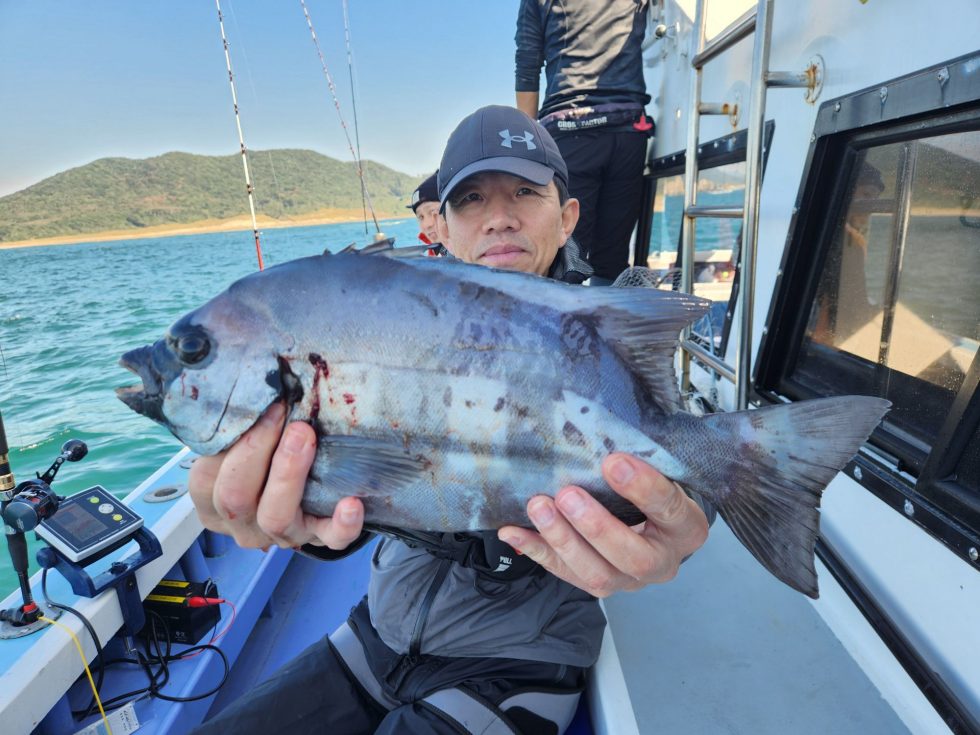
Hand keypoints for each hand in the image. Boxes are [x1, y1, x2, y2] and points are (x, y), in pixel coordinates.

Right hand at [187, 402, 364, 550]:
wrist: (305, 492)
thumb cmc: (264, 455)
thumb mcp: (241, 442)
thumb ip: (240, 422)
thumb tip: (254, 380)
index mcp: (213, 498)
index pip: (206, 478)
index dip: (231, 442)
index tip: (258, 405)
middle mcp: (242, 522)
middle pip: (236, 498)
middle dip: (257, 451)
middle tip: (280, 414)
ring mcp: (280, 534)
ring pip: (275, 518)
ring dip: (289, 475)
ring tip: (305, 437)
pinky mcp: (317, 537)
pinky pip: (330, 540)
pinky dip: (341, 524)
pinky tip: (351, 503)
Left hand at [497, 454, 708, 597]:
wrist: (655, 526)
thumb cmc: (655, 489)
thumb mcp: (661, 473)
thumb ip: (641, 461)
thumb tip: (597, 430)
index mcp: (686, 529)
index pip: (669, 509)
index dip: (643, 488)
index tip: (613, 461)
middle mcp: (662, 563)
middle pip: (633, 557)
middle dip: (596, 526)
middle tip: (568, 494)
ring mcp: (628, 581)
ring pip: (597, 575)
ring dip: (562, 539)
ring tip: (538, 506)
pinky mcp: (597, 584)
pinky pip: (563, 573)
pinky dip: (535, 550)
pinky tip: (511, 531)